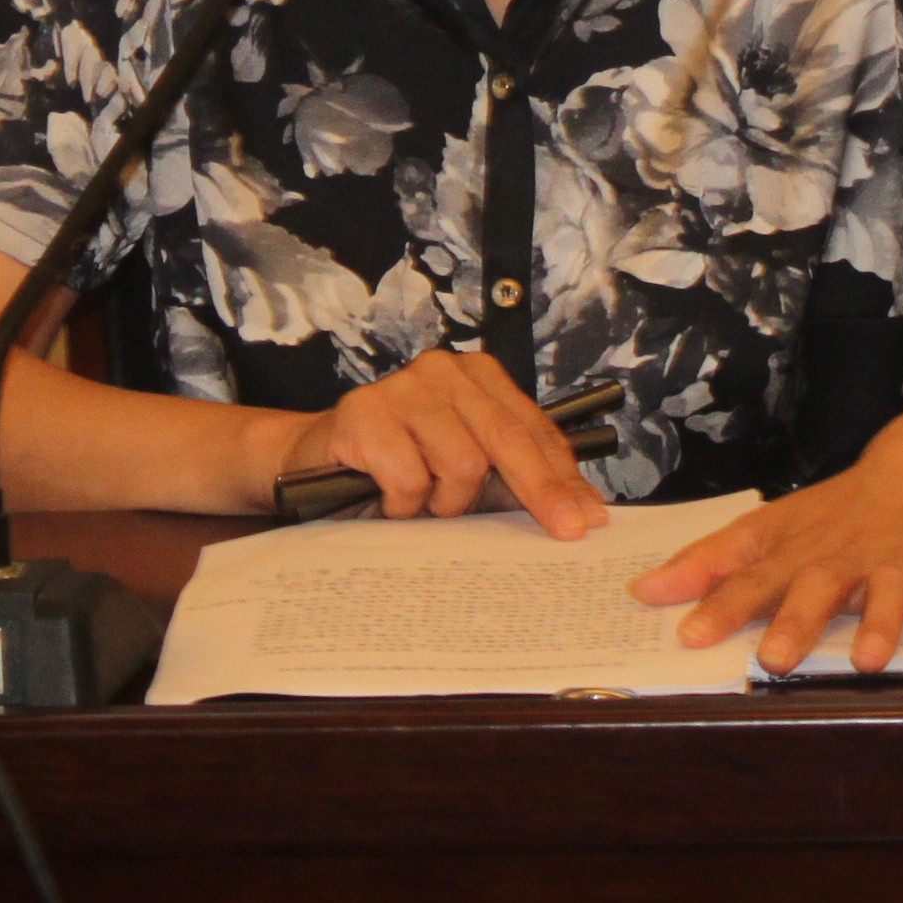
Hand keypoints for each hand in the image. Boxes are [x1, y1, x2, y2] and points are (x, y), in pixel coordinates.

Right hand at [268, 349, 607, 537]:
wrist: (313, 461)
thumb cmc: (400, 466)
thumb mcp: (464, 469)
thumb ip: (516, 479)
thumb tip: (582, 510)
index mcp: (477, 376)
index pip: (533, 430)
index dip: (563, 477)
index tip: (588, 517)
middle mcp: (443, 371)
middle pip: (507, 439)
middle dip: (540, 491)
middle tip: (564, 531)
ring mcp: (402, 388)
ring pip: (460, 464)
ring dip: (444, 502)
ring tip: (422, 504)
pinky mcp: (364, 414)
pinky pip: (410, 479)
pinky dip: (403, 504)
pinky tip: (387, 497)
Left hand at [625, 385, 902, 672]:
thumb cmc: (835, 514)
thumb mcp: (770, 528)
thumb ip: (710, 563)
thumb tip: (645, 590)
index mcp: (798, 547)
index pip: (754, 576)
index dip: (721, 604)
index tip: (690, 633)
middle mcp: (845, 554)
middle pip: (818, 586)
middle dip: (797, 621)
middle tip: (775, 658)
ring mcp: (899, 561)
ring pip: (888, 591)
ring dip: (879, 624)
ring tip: (866, 660)